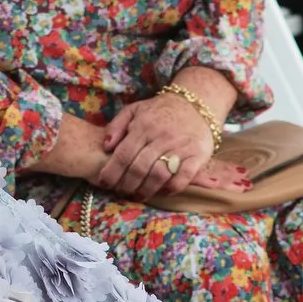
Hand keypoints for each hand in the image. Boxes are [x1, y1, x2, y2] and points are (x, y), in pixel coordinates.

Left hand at [97, 93, 217, 199]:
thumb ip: (116, 126)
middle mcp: (161, 137)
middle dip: (127, 185)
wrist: (195, 105)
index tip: (105, 184)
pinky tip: (163, 191)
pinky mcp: (197, 155)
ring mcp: (180, 146)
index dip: (112, 172)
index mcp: (143, 126)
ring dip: (146, 190)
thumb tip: (105, 147)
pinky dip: (172, 188)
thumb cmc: (159, 111)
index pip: (123, 154)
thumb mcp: (134, 110)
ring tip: (139, 196)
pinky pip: (183, 177)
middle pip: (139, 168)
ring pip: (159, 175)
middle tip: (122, 193)